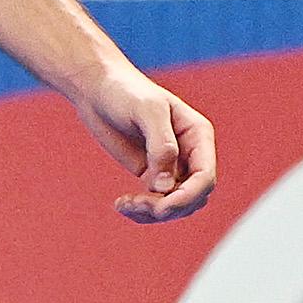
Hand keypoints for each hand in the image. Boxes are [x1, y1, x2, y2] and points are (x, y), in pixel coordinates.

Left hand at [75, 64, 216, 222]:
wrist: (97, 89)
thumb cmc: (124, 92)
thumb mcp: (146, 111)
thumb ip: (160, 146)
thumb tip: (165, 186)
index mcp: (198, 136)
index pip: (205, 177)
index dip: (187, 197)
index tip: (160, 206)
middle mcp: (190, 153)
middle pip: (194, 197)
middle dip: (168, 207)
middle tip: (136, 204)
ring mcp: (172, 166)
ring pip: (176, 205)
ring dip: (153, 213)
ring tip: (125, 205)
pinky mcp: (152, 175)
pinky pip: (157, 203)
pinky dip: (142, 211)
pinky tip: (121, 205)